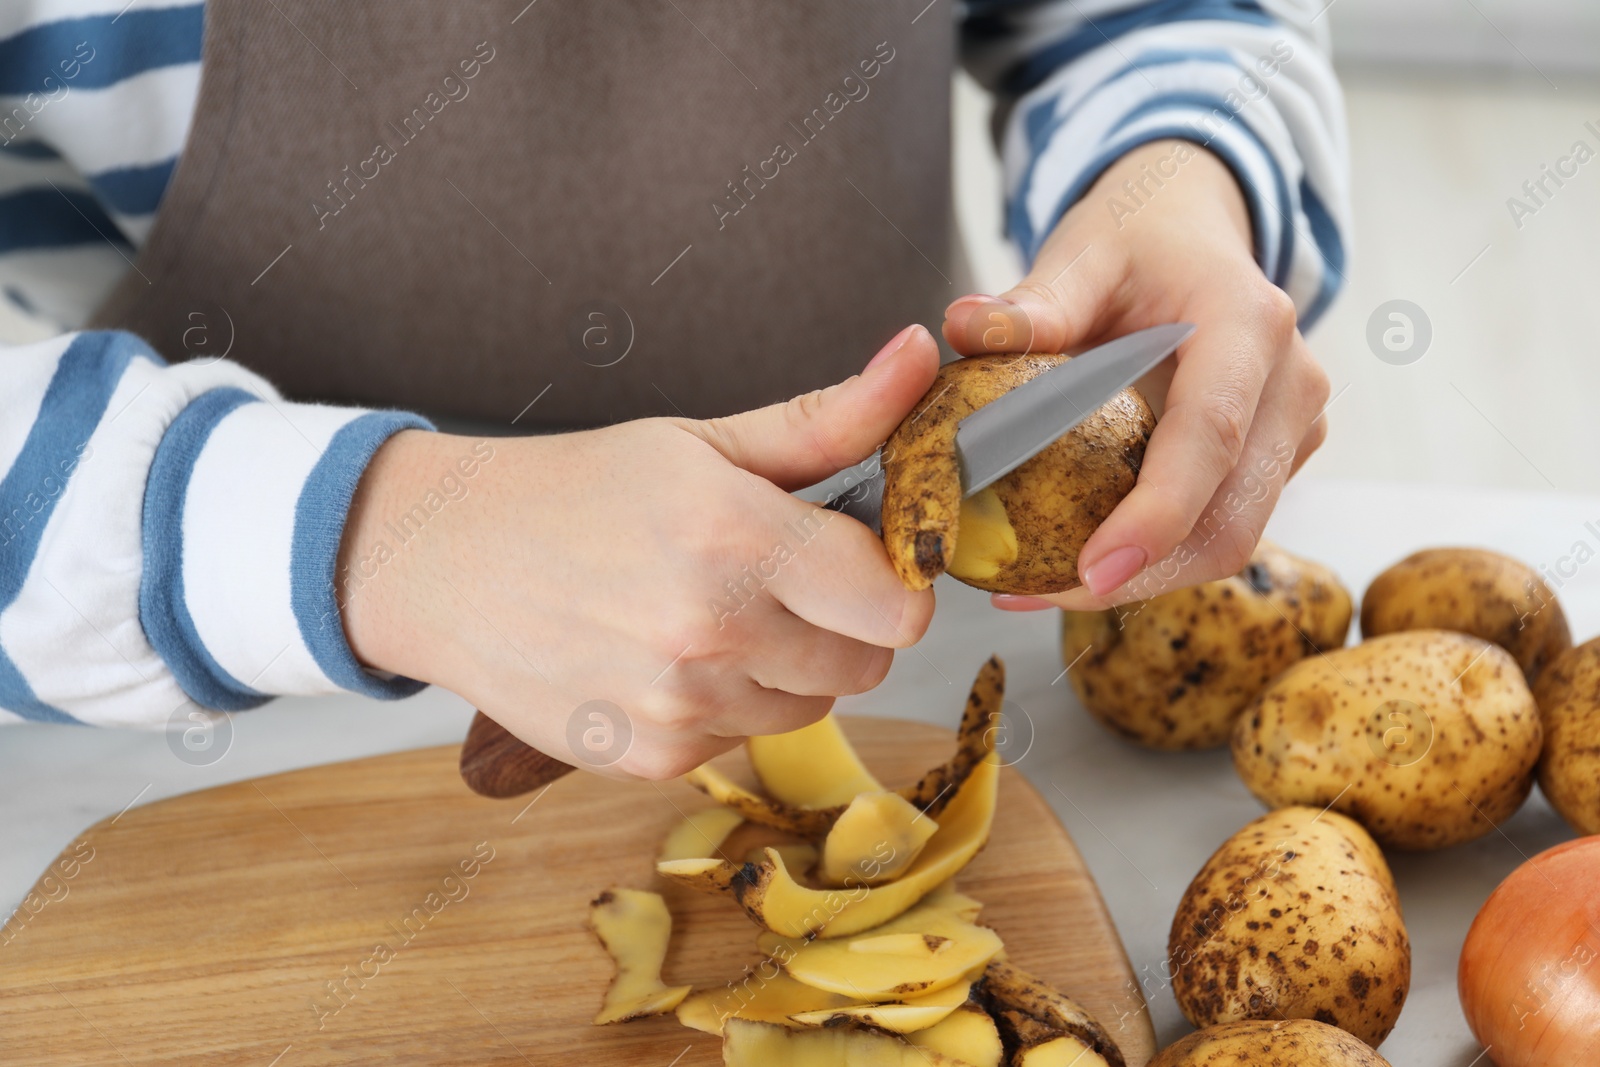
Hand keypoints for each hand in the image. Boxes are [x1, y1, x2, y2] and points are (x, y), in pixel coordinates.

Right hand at [338, 325, 939, 778]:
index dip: (896, 579)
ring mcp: (681, 705)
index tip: (862, 559)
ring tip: (712, 613)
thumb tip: (921, 355)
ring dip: (785, 668)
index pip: (899, 603)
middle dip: (845, 622)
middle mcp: (712, 629)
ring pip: (807, 705)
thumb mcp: (703, 441)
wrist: (444, 562)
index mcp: (738, 535)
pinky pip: (740, 739)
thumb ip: (829, 418)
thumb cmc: (574, 492)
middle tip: (782, 580)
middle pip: (867, 661)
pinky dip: (723, 706)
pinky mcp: (651, 757)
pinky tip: (666, 657)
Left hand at [943, 139, 1329, 610]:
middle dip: (1142, 574)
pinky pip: (1220, 527)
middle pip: (1231, 516)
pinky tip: (1071, 562)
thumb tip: (963, 327)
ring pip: (1230, 537)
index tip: (1095, 569)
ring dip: (1142, 579)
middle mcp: (1290, 383)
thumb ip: (1033, 301)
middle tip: (1038, 592)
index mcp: (1248, 324)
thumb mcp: (1082, 252)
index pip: (1211, 436)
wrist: (1193, 228)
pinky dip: (1152, 558)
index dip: (1158, 513)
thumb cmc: (1138, 238)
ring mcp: (1294, 427)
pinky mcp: (1277, 459)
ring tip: (1038, 586)